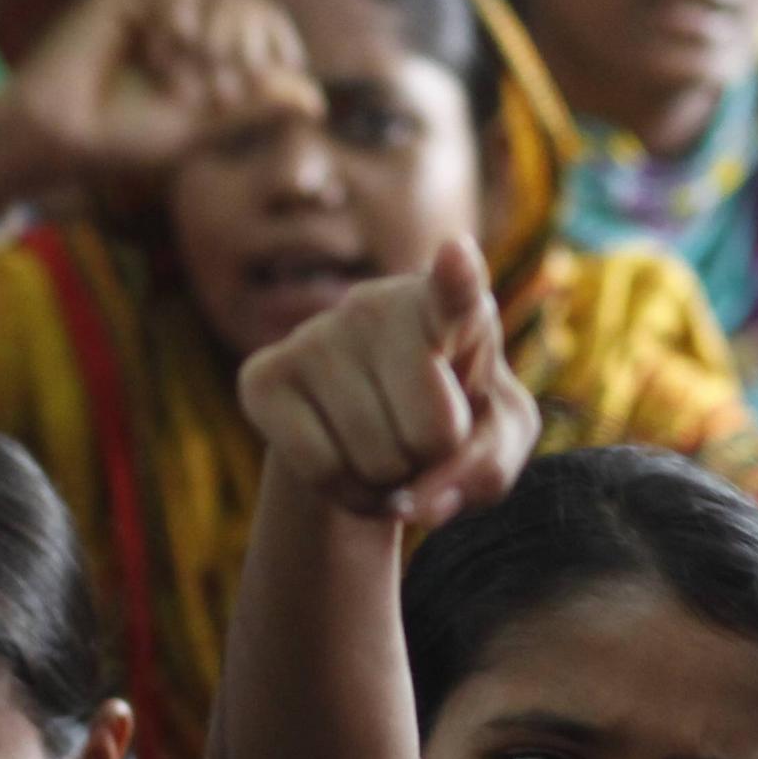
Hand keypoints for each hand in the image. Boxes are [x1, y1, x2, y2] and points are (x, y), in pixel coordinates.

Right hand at [6, 0, 322, 185]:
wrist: (59, 138)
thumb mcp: (204, 129)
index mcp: (210, 53)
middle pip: (251, 4)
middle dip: (246, 46)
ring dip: (213, 41)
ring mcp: (154, 5)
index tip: (258, 84)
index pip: (267, 26)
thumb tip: (317, 99)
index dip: (277, 46)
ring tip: (183, 84)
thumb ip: (256, 109)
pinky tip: (163, 53)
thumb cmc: (125, 140)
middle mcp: (186, 23)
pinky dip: (180, 21)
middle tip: (218, 91)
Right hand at [236, 240, 536, 524]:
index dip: (458, 279)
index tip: (458, 256)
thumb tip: (421, 502)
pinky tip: (349, 466)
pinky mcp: (263, 375)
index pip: (456, 291)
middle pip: (433, 433)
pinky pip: (321, 470)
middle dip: (436, 462)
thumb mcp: (494, 443)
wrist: (368, 432)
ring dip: (392, 482)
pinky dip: (348, 494)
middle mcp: (378, 305)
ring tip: (387, 450)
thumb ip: (487, 466)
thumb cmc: (448, 423)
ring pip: (377, 460)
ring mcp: (315, 334)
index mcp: (451, 307)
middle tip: (424, 441)